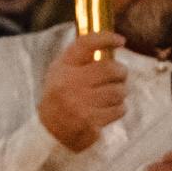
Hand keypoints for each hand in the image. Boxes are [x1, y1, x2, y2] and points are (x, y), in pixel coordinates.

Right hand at [37, 30, 127, 152]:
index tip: (121, 41)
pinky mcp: (90, 121)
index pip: (86, 44)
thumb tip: (110, 43)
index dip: (106, 38)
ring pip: (118, 91)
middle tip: (121, 75)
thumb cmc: (60, 97)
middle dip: (121, 72)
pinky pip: (118, 109)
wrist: (49, 132)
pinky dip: (119, 109)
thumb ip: (80, 58)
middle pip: (110, 68)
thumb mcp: (60, 73)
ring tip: (113, 95)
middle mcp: (69, 84)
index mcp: (63, 68)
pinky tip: (109, 110)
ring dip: (121, 92)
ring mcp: (80, 104)